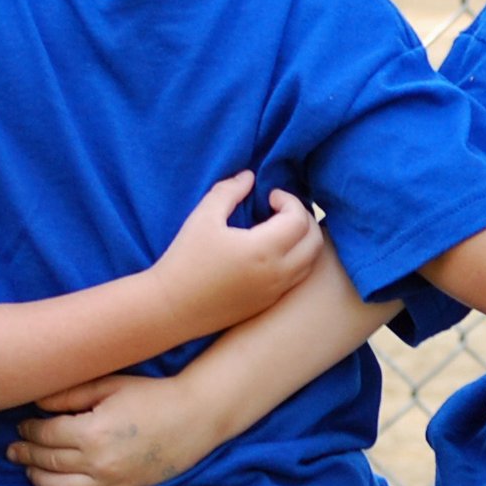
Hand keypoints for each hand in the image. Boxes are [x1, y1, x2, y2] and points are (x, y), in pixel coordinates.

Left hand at [8, 374, 221, 485]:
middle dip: (26, 452)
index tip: (21, 424)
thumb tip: (37, 403)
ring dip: (37, 475)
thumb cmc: (154, 394)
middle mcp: (97, 462)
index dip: (29, 430)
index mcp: (92, 432)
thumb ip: (71, 395)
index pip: (46, 435)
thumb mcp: (111, 385)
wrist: (196, 418)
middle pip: (48, 460)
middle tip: (12, 447)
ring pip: (58, 485)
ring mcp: (109, 480)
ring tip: (26, 466)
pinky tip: (52, 482)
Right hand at [147, 173, 325, 334]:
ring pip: (310, 262)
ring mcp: (275, 292)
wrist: (171, 308)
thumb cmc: (185, 259)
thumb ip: (229, 191)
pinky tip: (271, 252)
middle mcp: (277, 274)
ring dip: (304, 240)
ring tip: (279, 229)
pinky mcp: (268, 304)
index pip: (299, 219)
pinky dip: (297, 259)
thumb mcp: (203, 217)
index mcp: (263, 250)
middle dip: (304, 218)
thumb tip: (249, 177)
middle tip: (281, 209)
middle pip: (315, 241)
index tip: (269, 196)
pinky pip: (297, 278)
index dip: (289, 201)